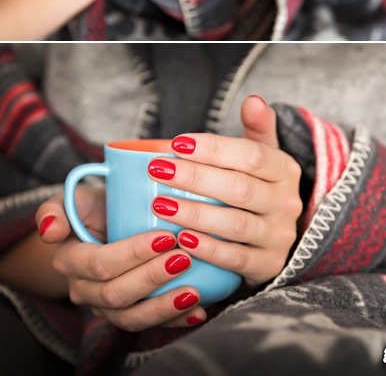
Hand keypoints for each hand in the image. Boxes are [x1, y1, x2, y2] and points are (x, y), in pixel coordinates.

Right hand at [35, 191, 204, 330]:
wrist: (104, 223)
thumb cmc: (95, 205)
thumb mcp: (75, 198)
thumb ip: (55, 209)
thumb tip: (50, 231)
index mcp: (69, 261)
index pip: (100, 265)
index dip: (132, 255)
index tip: (165, 237)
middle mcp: (83, 290)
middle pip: (116, 294)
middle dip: (152, 279)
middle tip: (184, 259)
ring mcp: (104, 307)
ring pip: (131, 318)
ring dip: (164, 308)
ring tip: (194, 292)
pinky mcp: (125, 315)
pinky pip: (147, 326)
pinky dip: (174, 322)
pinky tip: (198, 312)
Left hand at [147, 95, 302, 285]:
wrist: (275, 234)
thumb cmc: (258, 185)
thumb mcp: (263, 154)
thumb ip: (257, 126)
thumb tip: (253, 100)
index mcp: (285, 169)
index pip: (251, 155)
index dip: (213, 148)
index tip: (177, 143)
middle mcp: (287, 202)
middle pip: (239, 188)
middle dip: (195, 177)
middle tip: (157, 170)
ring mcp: (279, 236)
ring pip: (235, 224)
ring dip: (195, 213)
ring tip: (160, 204)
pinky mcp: (268, 266)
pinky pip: (236, 259)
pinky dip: (208, 249)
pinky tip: (182, 240)